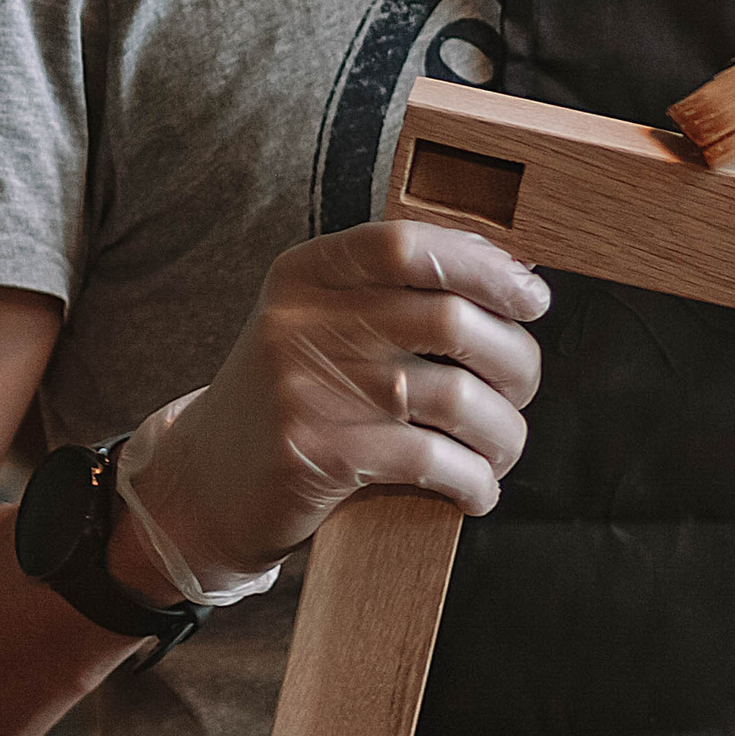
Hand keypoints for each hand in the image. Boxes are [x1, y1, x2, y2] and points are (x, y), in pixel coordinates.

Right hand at [116, 219, 548, 600]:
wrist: (202, 484)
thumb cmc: (290, 400)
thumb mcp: (317, 324)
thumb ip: (392, 295)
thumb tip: (513, 273)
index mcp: (306, 275)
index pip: (409, 244)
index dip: (486, 266)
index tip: (532, 296)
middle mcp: (301, 322)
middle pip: (451, 321)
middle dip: (514, 359)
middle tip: (521, 387)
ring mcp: (308, 388)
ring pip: (454, 396)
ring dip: (503, 431)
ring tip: (503, 450)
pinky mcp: (317, 454)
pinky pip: (431, 459)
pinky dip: (472, 479)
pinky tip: (476, 490)